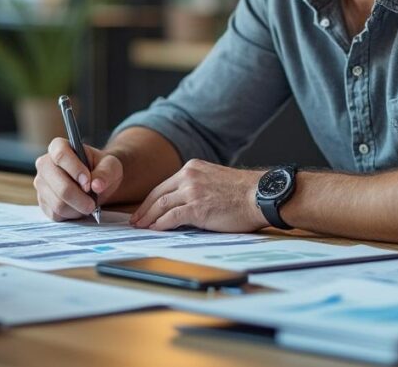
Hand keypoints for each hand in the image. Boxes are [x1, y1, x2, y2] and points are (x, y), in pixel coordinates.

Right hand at [34, 137, 123, 220]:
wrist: (96, 182)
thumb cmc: (101, 169)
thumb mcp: (111, 165)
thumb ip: (106, 172)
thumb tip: (97, 185)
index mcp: (58, 147)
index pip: (61, 155)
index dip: (76, 170)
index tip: (89, 183)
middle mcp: (45, 164)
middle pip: (59, 184)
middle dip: (79, 197)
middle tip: (93, 203)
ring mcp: (41, 184)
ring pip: (58, 202)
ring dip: (78, 207)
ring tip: (89, 204)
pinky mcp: (42, 202)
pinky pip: (56, 213)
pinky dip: (72, 214)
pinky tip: (79, 207)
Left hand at [130, 159, 267, 231]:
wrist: (260, 195)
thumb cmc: (245, 192)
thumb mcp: (216, 179)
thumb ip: (199, 186)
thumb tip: (186, 203)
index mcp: (193, 168)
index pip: (165, 185)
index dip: (152, 199)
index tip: (144, 209)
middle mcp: (189, 176)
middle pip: (158, 194)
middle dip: (144, 209)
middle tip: (136, 220)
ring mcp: (192, 191)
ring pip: (161, 205)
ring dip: (148, 218)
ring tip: (141, 227)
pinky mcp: (196, 208)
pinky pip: (170, 218)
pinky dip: (160, 225)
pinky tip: (155, 230)